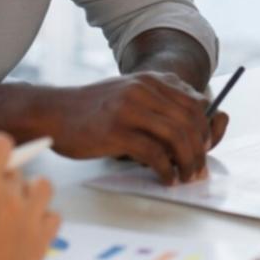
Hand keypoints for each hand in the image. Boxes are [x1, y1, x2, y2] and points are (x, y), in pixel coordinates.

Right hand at [0, 132, 58, 259]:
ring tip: (9, 213)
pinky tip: (23, 229)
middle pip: (15, 170)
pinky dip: (42, 218)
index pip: (0, 144)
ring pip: (42, 187)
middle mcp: (9, 198)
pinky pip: (54, 216)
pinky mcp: (41, 244)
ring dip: (27, 193)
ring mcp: (29, 221)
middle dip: (0, 180)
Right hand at [44, 72, 222, 183]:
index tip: (205, 148)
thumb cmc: (93, 111)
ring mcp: (130, 109)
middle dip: (201, 149)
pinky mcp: (117, 131)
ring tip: (186, 177)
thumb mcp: (128, 94)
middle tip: (199, 169)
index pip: (196, 103)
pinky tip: (166, 179)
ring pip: (177, 136)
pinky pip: (155, 154)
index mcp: (151, 80)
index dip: (206, 128)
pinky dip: (166, 170)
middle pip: (190, 120)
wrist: (53, 112)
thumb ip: (157, 103)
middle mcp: (144, 89)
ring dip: (188, 161)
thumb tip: (192, 130)